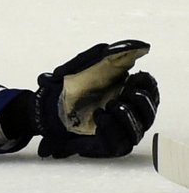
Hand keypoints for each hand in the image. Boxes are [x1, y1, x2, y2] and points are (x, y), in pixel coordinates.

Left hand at [35, 40, 158, 157]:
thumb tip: (137, 46)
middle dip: (142, 102)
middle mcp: (127, 114)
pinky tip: (100, 116)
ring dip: (128, 117)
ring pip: (137, 131)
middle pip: (148, 113)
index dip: (148, 86)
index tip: (137, 78)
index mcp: (126, 94)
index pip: (149, 93)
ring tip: (112, 105)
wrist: (43, 107)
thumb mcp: (83, 66)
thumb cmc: (68, 87)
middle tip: (127, 93)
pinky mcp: (107, 146)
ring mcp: (118, 131)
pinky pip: (118, 143)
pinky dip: (112, 129)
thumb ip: (106, 56)